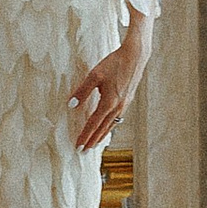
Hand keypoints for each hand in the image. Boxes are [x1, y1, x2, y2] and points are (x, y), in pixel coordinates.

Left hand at [70, 15, 150, 155]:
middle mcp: (118, 107)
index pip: (93, 124)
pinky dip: (110, 126)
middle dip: (93, 140)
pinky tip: (108, 125)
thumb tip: (71, 105)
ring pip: (111, 124)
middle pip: (103, 128)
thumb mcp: (94, 75)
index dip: (85, 136)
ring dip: (102, 135)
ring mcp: (124, 104)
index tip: (78, 147)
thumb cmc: (114, 63)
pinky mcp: (127, 99)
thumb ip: (83, 91)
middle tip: (84, 151)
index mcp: (109, 102)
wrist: (135, 56)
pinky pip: (117, 118)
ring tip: (95, 143)